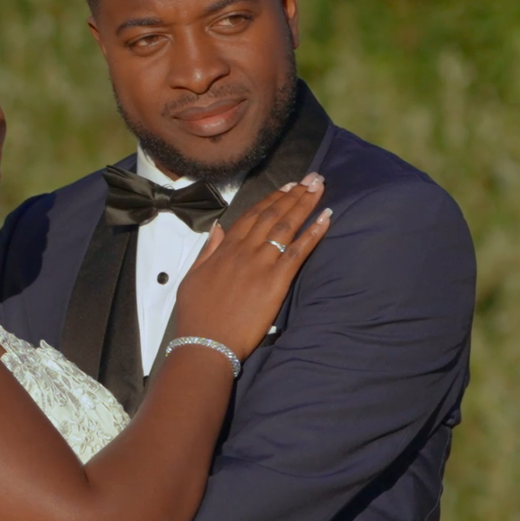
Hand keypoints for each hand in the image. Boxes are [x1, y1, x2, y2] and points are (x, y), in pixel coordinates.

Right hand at [166, 175, 332, 357]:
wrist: (206, 342)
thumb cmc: (198, 315)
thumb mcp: (193, 277)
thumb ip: (207, 251)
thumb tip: (218, 229)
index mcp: (225, 249)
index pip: (252, 215)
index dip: (272, 198)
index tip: (287, 186)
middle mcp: (245, 250)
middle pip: (273, 214)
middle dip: (294, 194)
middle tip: (312, 178)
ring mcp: (261, 264)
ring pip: (287, 226)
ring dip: (305, 204)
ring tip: (319, 187)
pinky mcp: (276, 281)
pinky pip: (299, 251)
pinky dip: (314, 232)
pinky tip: (326, 217)